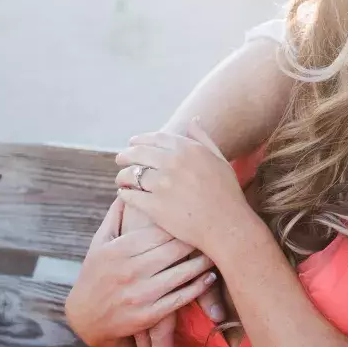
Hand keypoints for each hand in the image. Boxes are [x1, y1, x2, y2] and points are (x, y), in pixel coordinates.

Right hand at [64, 197, 218, 346]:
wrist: (85, 317)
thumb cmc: (96, 273)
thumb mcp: (99, 243)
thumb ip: (115, 215)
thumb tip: (130, 187)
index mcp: (119, 250)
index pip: (158, 231)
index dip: (181, 222)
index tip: (199, 214)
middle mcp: (129, 271)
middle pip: (173, 250)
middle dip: (196, 240)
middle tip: (217, 229)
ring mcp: (139, 295)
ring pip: (180, 274)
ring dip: (203, 263)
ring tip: (219, 250)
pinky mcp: (148, 316)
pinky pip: (179, 299)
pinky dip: (198, 287)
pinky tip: (210, 277)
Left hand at [114, 118, 253, 254]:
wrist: (227, 225)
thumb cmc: (227, 193)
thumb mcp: (220, 160)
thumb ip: (203, 139)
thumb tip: (192, 121)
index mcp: (188, 150)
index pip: (156, 138)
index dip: (141, 139)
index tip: (133, 143)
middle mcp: (173, 163)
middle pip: (138, 153)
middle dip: (125, 155)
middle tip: (120, 159)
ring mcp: (162, 185)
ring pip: (131, 174)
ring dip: (123, 175)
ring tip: (122, 179)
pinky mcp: (154, 206)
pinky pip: (130, 196)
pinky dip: (124, 194)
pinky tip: (125, 194)